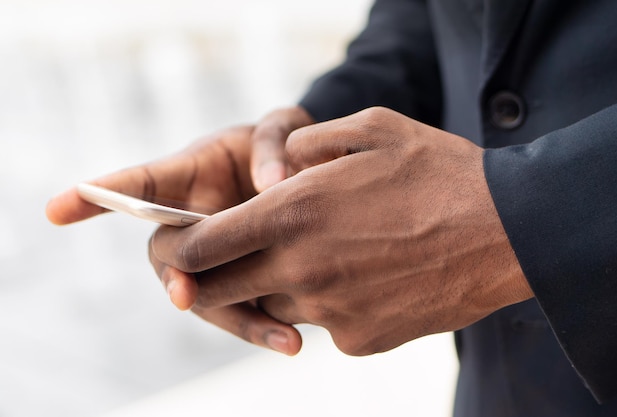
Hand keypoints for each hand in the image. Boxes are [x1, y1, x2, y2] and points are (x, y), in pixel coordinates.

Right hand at [46, 106, 314, 354]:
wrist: (309, 173)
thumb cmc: (283, 142)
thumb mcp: (283, 127)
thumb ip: (276, 143)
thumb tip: (273, 185)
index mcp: (191, 173)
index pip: (140, 184)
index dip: (98, 196)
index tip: (54, 209)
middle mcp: (193, 218)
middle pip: (168, 254)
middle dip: (174, 277)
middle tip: (182, 296)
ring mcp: (218, 251)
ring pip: (203, 292)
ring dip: (231, 318)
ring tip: (273, 338)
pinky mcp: (245, 274)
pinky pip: (240, 304)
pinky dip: (259, 325)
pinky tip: (288, 339)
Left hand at [150, 107, 533, 355]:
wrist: (507, 232)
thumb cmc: (439, 172)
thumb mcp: (370, 129)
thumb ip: (308, 143)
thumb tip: (277, 165)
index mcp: (294, 212)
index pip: (202, 246)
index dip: (179, 248)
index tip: (177, 247)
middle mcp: (302, 269)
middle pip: (221, 290)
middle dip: (209, 280)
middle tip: (222, 263)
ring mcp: (331, 312)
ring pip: (275, 307)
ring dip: (280, 286)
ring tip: (323, 256)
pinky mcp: (360, 340)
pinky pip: (323, 325)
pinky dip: (329, 305)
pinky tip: (365, 277)